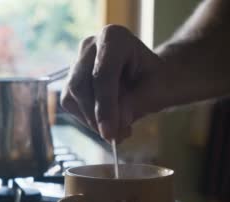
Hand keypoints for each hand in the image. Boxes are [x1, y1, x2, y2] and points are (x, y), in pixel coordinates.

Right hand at [61, 25, 164, 141]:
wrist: (153, 77)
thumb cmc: (159, 80)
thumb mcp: (157, 91)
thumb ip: (135, 104)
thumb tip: (114, 125)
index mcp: (114, 37)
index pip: (102, 74)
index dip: (105, 106)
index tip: (110, 133)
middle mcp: (90, 46)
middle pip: (81, 85)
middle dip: (97, 116)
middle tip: (116, 136)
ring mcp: (77, 62)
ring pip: (72, 96)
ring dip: (92, 120)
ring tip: (118, 131)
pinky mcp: (71, 80)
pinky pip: (71, 104)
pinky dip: (88, 119)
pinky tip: (107, 123)